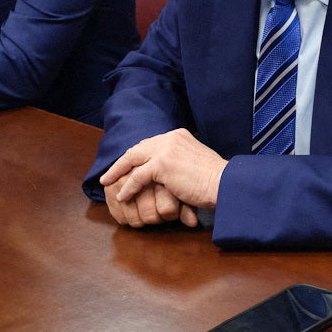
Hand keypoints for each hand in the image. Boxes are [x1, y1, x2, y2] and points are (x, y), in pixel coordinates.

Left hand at [98, 129, 228, 229]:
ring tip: (107, 183)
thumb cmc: (214, 180)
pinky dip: (128, 187)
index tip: (126, 165)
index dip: (136, 156)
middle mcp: (170, 138)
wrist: (224, 183)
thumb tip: (167, 174)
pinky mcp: (162, 165)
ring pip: (133, 160)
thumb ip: (178, 162)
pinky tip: (122, 196)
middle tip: (109, 174)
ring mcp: (165, 149)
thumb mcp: (194, 162)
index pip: (149, 144)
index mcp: (178, 135)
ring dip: (117, 173)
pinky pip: (137, 177)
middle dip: (121, 162)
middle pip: (137, 148)